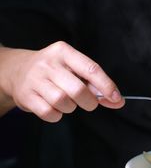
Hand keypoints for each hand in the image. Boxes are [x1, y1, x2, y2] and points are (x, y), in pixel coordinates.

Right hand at [0, 41, 124, 121]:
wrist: (17, 70)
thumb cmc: (53, 71)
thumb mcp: (72, 69)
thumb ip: (94, 83)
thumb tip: (116, 100)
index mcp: (64, 52)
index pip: (91, 69)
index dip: (107, 86)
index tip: (116, 98)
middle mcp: (49, 64)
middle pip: (78, 89)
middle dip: (89, 102)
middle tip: (89, 103)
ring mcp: (35, 79)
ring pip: (63, 102)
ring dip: (71, 108)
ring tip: (66, 102)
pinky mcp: (26, 95)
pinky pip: (49, 113)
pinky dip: (57, 115)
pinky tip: (55, 108)